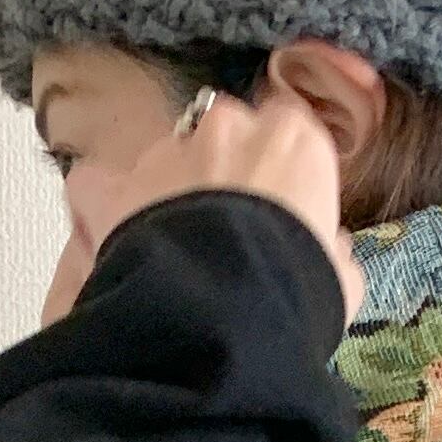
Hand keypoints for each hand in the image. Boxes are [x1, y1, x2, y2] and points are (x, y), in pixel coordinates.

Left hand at [38, 88, 365, 334]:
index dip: (282, 167)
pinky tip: (113, 230)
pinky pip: (102, 182)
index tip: (281, 201)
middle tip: (230, 219)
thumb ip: (333, 247)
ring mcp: (169, 149)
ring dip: (174, 185)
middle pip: (228, 132)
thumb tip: (331, 244)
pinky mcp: (119, 182)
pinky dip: (108, 200)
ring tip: (176, 240)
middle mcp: (230, 126)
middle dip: (226, 165)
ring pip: (171, 155)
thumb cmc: (295, 290)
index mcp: (294, 139)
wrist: (219, 314)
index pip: (290, 130)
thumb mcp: (338, 277)